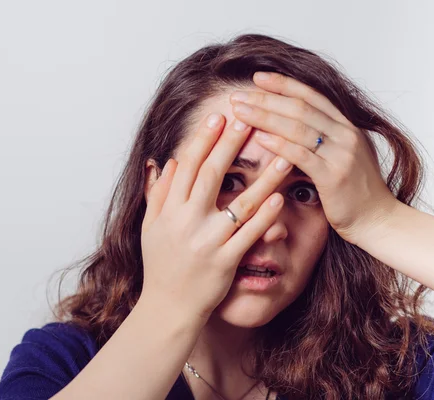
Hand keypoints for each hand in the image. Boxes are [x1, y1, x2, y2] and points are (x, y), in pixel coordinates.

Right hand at [140, 112, 292, 321]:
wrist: (169, 307)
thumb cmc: (161, 265)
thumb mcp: (150, 227)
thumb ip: (157, 193)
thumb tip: (166, 160)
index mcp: (169, 210)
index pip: (188, 165)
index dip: (204, 139)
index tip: (219, 116)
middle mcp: (187, 222)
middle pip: (212, 175)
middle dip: (231, 144)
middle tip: (249, 118)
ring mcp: (208, 242)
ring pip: (239, 203)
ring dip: (263, 177)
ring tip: (283, 154)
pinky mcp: (226, 262)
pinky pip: (249, 235)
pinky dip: (265, 215)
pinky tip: (280, 196)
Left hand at [229, 71, 398, 244]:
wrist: (378, 220)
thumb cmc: (356, 192)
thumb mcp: (343, 156)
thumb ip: (324, 138)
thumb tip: (294, 126)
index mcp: (346, 126)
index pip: (310, 95)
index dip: (282, 84)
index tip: (257, 77)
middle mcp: (346, 134)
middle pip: (300, 107)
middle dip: (266, 99)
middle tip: (237, 95)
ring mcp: (342, 154)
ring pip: (298, 127)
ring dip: (265, 117)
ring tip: (240, 112)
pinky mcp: (334, 176)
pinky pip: (302, 155)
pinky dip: (279, 144)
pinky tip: (259, 138)